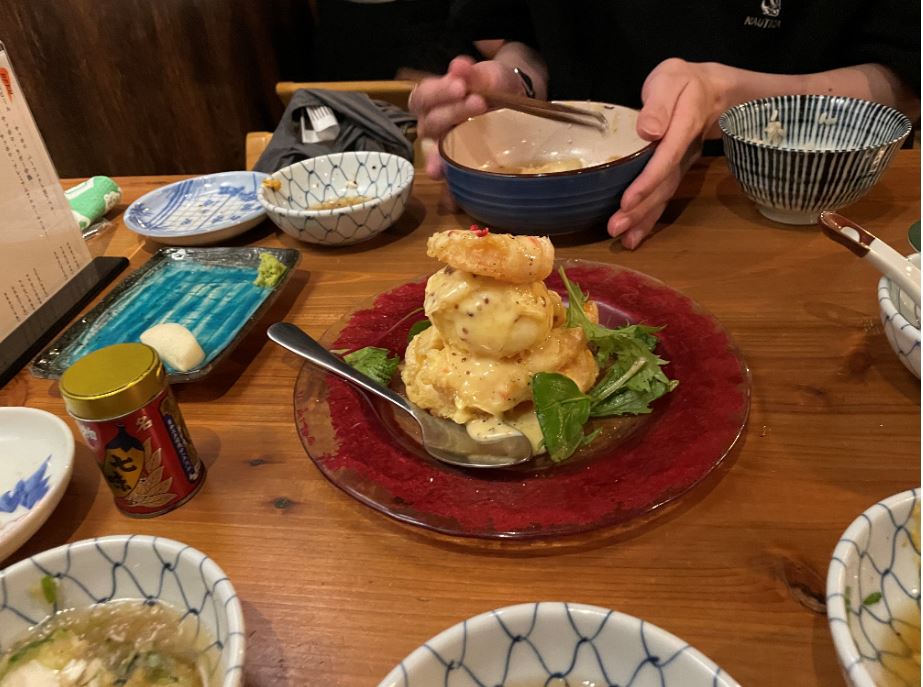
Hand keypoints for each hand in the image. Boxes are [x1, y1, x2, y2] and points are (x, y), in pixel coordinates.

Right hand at [409, 56, 523, 178]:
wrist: (511, 104)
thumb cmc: (491, 88)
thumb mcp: (487, 76)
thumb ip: (473, 74)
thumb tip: (459, 66)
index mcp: (430, 99)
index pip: (423, 96)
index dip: (438, 92)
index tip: (460, 86)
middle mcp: (429, 125)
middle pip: (431, 122)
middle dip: (454, 112)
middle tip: (479, 103)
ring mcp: (439, 147)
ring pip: (434, 148)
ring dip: (449, 143)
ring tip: (470, 137)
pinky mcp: (452, 165)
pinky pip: (444, 173)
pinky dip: (443, 175)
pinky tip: (443, 178)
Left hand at [608, 59, 727, 248]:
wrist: (711, 92)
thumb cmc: (683, 83)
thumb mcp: (671, 79)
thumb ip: (659, 103)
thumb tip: (647, 131)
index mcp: (684, 124)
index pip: (666, 156)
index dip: (648, 180)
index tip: (627, 200)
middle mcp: (684, 150)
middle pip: (664, 184)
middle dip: (641, 209)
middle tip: (616, 228)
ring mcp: (681, 164)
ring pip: (664, 195)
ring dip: (644, 219)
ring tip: (624, 239)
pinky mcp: (675, 172)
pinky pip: (663, 197)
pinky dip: (649, 219)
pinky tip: (634, 237)